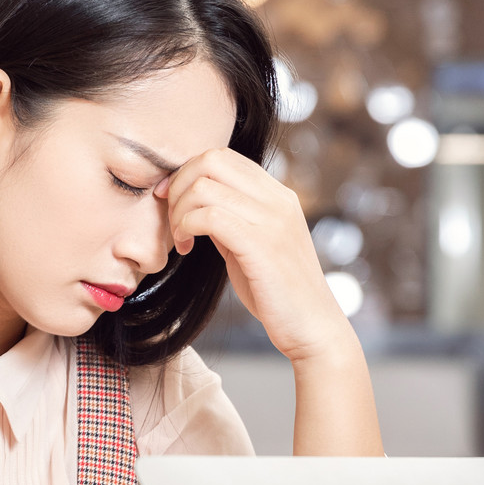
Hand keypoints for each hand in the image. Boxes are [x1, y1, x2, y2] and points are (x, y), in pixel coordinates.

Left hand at [157, 148, 351, 365]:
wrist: (312, 328)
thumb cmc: (277, 292)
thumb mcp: (250, 246)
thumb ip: (228, 220)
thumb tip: (194, 204)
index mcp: (277, 195)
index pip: (222, 156)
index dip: (187, 173)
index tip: (171, 202)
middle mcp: (277, 199)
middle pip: (211, 160)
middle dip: (179, 186)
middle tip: (173, 221)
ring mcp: (272, 220)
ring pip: (205, 186)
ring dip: (179, 211)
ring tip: (180, 240)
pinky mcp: (262, 245)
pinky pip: (210, 217)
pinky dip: (187, 228)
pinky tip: (187, 249)